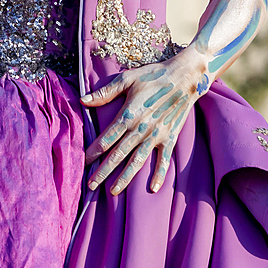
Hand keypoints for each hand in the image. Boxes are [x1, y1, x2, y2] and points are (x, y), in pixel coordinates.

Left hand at [81, 49, 208, 194]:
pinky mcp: (169, 138)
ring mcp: (156, 136)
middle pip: (119, 154)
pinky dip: (159, 174)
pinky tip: (153, 188)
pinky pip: (163, 160)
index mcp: (129, 114)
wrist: (184, 78)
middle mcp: (141, 129)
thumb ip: (105, 92)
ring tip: (112, 191)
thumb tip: (83, 100)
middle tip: (91, 185)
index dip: (94, 151)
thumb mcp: (127, 79)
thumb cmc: (154, 76)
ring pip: (137, 161)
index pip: (107, 138)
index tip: (83, 161)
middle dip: (103, 171)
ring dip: (125, 178)